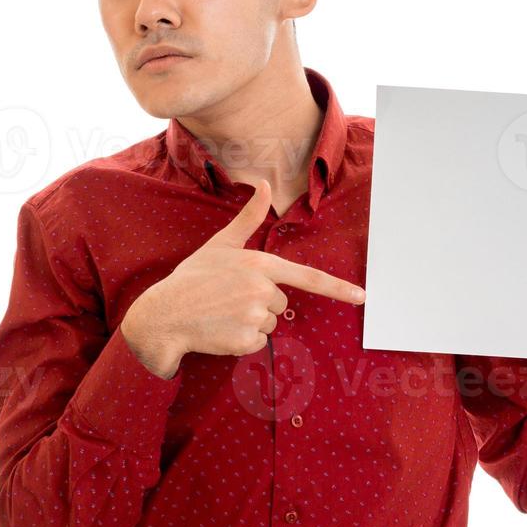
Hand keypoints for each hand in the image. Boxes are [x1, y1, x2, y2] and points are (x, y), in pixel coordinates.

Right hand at [120, 178, 366, 378]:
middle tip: (228, 298)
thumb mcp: (221, 243)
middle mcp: (262, 289)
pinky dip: (242, 340)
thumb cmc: (193, 277)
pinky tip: (221, 330)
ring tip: (222, 313)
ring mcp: (254, 316)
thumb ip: (249, 217)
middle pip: (281, 303)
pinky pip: (258, 343)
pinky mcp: (246, 340)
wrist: (164, 314)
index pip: (308, 277)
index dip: (338, 288)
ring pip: (270, 324)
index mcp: (260, 264)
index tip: (362, 296)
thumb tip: (264, 183)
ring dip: (251, 322)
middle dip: (260, 303)